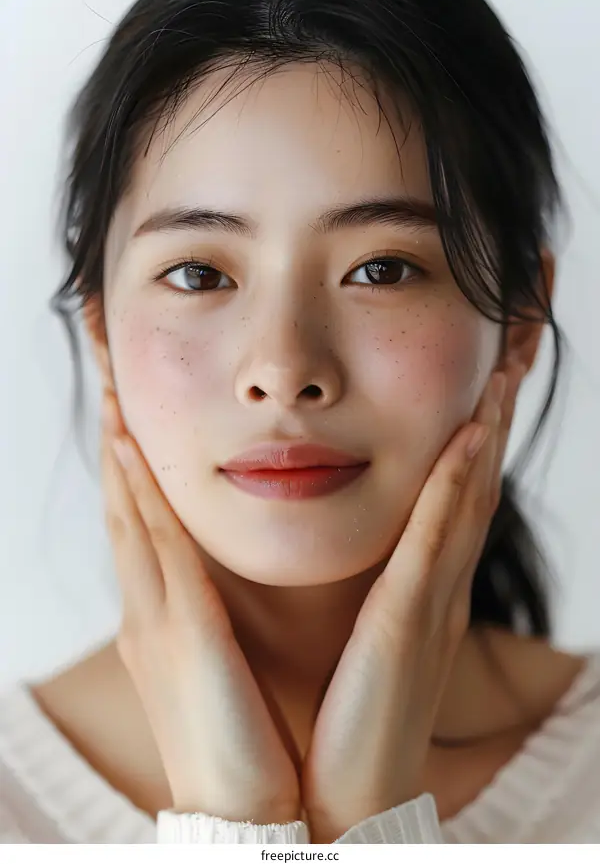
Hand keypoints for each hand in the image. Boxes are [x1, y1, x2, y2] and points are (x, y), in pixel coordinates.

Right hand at [101, 390, 300, 824]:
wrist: (244, 811)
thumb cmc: (239, 738)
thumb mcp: (219, 665)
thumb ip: (211, 618)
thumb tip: (211, 584)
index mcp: (162, 618)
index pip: (142, 528)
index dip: (131, 471)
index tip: (128, 418)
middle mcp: (147, 610)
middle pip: (125, 510)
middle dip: (114, 446)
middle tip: (107, 386)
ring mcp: (154, 619)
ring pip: (131, 518)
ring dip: (120, 455)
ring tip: (112, 397)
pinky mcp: (179, 632)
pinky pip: (157, 548)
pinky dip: (141, 497)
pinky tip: (131, 453)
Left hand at [300, 360, 524, 842]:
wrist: (348, 797)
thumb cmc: (347, 717)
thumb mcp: (364, 639)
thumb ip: (373, 593)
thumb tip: (366, 547)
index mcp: (426, 593)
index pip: (458, 501)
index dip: (475, 441)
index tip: (482, 383)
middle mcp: (441, 591)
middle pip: (476, 489)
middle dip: (495, 422)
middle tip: (510, 357)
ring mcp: (434, 604)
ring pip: (469, 502)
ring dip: (486, 436)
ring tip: (502, 373)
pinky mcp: (410, 623)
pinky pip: (438, 541)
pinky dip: (457, 486)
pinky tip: (469, 436)